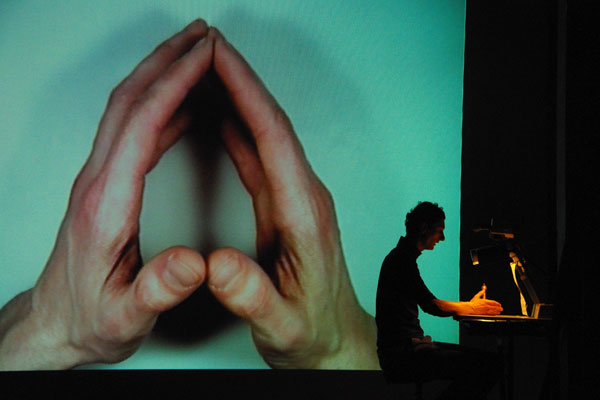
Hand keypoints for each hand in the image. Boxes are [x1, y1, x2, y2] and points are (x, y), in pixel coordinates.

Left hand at [0, 20, 215, 369]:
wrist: (58, 326)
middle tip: (202, 35)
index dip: (175, 84)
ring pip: (127, 109)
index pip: (142, 125)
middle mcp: (98, 183)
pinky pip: (133, 132)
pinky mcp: (105, 186)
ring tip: (194, 56)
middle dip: (167, 60)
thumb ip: (159, 288)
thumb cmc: (92, 320)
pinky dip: (161, 107)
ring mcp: (98, 180)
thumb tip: (193, 263)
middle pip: (130, 101)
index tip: (205, 56)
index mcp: (107, 206)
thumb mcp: (126, 316)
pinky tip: (183, 107)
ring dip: (160, 75)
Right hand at [205, 30, 378, 368]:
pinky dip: (239, 130)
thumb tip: (217, 265)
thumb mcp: (280, 325)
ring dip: (239, 99)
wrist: (334, 341)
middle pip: (271, 124)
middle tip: (207, 47)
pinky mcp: (285, 207)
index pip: (273, 140)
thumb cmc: (311, 333)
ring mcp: (295, 200)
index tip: (220, 60)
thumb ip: (251, 296)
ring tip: (208, 71)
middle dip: (240, 80)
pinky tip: (222, 117)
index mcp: (304, 217)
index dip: (246, 94)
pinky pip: (260, 157)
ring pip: (266, 135)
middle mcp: (304, 199)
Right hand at [468, 289, 502, 314]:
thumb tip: (483, 290)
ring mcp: (486, 310)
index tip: (499, 304)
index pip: (493, 302)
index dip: (497, 303)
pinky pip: (491, 314)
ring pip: (494, 311)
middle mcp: (487, 306)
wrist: (470, 308)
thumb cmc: (472, 303)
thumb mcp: (477, 296)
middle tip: (501, 308)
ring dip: (497, 311)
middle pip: (495, 307)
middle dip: (499, 308)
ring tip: (499, 311)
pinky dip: (494, 314)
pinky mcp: (485, 314)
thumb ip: (481, 293)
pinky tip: (495, 314)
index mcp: (485, 301)